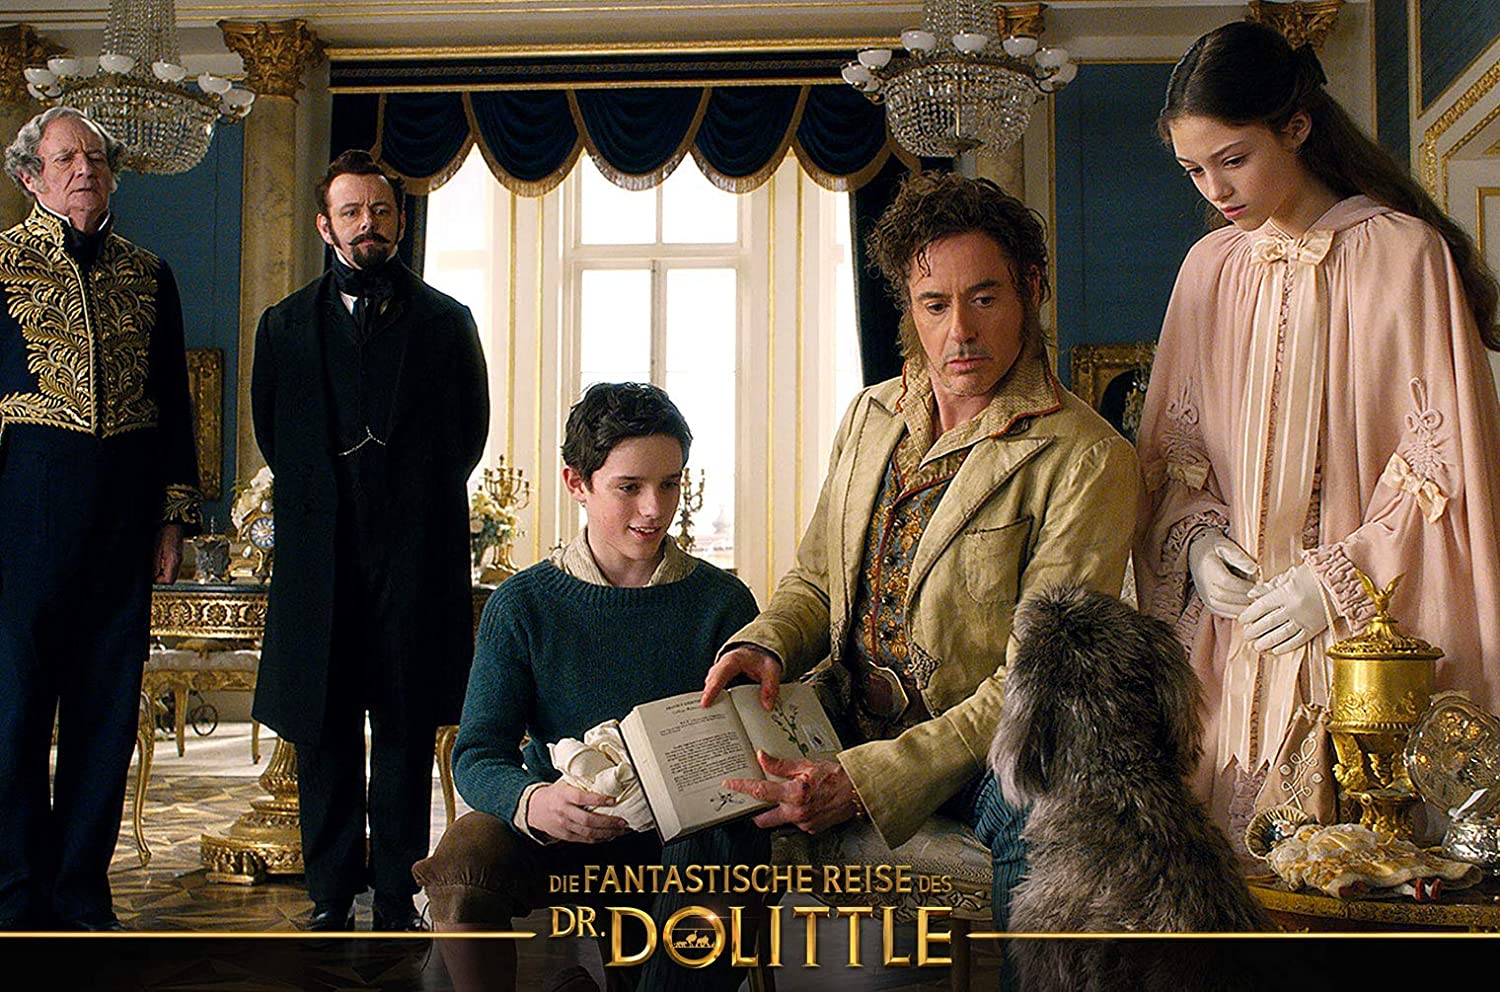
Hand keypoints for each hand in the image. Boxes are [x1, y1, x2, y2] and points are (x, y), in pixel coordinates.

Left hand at [154, 524, 183, 583]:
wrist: (171, 520)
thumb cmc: (163, 531)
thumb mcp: (155, 549)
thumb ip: (154, 565)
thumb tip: (151, 578)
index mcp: (174, 560)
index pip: (168, 581)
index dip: (157, 581)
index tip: (149, 576)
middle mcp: (178, 561)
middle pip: (169, 579)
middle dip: (158, 578)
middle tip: (149, 570)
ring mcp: (178, 558)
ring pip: (169, 573)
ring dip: (160, 572)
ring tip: (152, 563)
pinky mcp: (175, 554)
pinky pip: (169, 566)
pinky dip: (162, 566)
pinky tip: (156, 559)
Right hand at [525, 781, 630, 843]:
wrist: (533, 808)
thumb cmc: (553, 794)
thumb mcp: (564, 784)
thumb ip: (581, 784)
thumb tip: (604, 779)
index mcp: (564, 795)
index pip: (582, 798)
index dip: (599, 800)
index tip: (613, 800)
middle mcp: (564, 811)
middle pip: (588, 820)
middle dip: (608, 822)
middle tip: (622, 821)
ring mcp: (564, 825)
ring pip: (588, 832)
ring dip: (607, 833)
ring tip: (620, 830)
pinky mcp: (565, 836)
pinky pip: (584, 839)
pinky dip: (599, 839)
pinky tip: (609, 836)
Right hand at [701, 645, 781, 709]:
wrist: (756, 654)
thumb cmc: (761, 660)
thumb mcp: (771, 670)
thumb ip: (770, 686)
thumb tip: (767, 706)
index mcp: (732, 660)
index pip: (719, 675)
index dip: (711, 690)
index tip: (705, 704)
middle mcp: (721, 667)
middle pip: (710, 684)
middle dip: (708, 699)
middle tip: (707, 716)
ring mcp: (718, 676)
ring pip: (710, 689)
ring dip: (711, 702)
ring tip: (710, 719)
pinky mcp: (719, 683)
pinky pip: (714, 692)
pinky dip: (715, 703)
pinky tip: (719, 716)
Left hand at [723, 752, 859, 833]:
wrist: (858, 792)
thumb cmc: (837, 777)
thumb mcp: (807, 765)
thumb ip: (781, 764)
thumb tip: (763, 757)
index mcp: (794, 794)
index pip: (759, 791)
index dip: (742, 787)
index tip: (730, 784)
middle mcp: (797, 813)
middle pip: (763, 820)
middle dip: (755, 813)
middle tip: (752, 802)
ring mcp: (804, 823)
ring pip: (781, 820)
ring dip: (779, 810)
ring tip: (788, 796)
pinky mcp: (812, 829)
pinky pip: (796, 822)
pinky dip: (795, 813)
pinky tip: (804, 803)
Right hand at [1187, 529, 1257, 618]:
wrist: (1196, 553)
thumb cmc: (1214, 548)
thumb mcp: (1226, 546)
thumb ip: (1240, 557)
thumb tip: (1254, 569)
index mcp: (1210, 570)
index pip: (1230, 583)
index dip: (1246, 586)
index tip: (1260, 586)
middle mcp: (1205, 586)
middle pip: (1228, 598)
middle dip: (1247, 599)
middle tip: (1262, 597)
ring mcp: (1205, 596)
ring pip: (1224, 608)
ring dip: (1242, 608)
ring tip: (1257, 604)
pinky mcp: (1207, 602)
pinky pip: (1221, 613)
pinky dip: (1235, 613)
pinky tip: (1246, 609)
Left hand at [1239, 563, 1330, 654]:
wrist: (1344, 582)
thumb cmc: (1315, 575)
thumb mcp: (1291, 575)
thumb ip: (1270, 586)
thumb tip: (1251, 594)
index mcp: (1286, 592)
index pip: (1262, 606)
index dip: (1249, 614)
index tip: (1241, 619)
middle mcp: (1294, 607)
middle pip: (1269, 622)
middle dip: (1255, 630)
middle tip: (1246, 636)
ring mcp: (1305, 619)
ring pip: (1281, 634)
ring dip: (1267, 641)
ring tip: (1256, 646)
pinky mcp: (1316, 628)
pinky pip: (1298, 640)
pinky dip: (1286, 647)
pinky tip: (1275, 650)